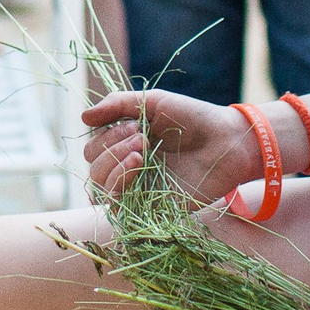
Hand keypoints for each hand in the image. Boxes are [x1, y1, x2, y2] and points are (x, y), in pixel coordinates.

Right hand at [78, 89, 258, 202]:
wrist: (228, 140)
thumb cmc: (193, 117)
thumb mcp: (152, 102)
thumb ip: (116, 105)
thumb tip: (82, 117)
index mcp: (125, 145)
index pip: (92, 150)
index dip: (105, 137)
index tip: (135, 124)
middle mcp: (129, 169)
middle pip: (92, 169)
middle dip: (110, 150)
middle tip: (141, 137)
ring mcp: (139, 190)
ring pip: (99, 189)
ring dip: (112, 166)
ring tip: (140, 152)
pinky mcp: (151, 208)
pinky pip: (118, 207)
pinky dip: (119, 184)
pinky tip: (137, 166)